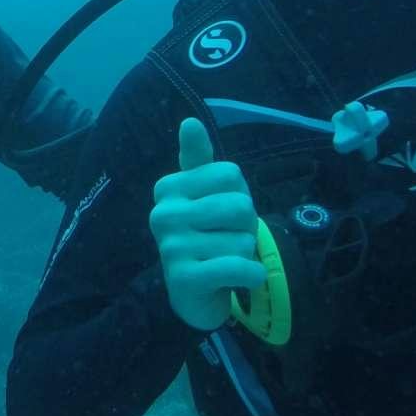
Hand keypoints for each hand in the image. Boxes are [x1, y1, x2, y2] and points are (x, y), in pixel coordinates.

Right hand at [150, 117, 268, 331]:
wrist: (193, 294)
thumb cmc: (206, 235)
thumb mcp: (206, 193)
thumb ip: (199, 159)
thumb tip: (190, 122)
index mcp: (169, 188)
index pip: (231, 174)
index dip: (240, 195)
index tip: (222, 215)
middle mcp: (163, 214)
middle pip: (240, 206)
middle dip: (246, 226)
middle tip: (226, 240)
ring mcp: (171, 247)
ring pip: (242, 240)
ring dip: (245, 254)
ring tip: (224, 260)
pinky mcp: (184, 279)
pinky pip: (238, 267)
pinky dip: (252, 275)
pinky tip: (240, 278)